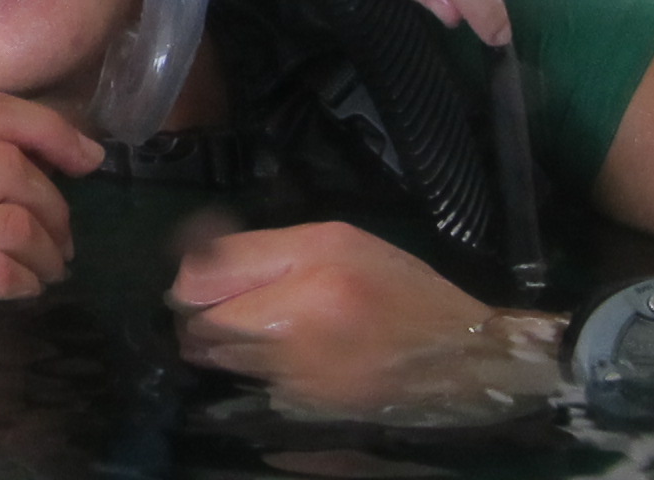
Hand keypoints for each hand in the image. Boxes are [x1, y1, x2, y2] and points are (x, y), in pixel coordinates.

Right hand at [0, 89, 104, 302]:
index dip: (45, 127)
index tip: (86, 158)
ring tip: (48, 265)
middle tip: (60, 236)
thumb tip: (83, 150)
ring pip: (9, 222)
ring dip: (47, 249)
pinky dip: (26, 279)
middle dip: (53, 203)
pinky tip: (26, 286)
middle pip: (2, 165)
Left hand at [169, 222, 560, 421]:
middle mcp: (294, 331)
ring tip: (257, 326)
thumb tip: (193, 260)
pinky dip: (253, 370)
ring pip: (222, 359)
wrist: (463, 363)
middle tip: (222, 302)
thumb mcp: (335, 241)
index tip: (203, 277)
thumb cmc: (399, 288)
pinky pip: (252, 384)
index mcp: (306, 277)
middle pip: (202, 326)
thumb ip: (259, 249)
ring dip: (220, 344)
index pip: (201, 282)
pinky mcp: (304, 412)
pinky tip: (284, 356)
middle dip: (199, 314)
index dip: (190, 280)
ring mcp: (296, 379)